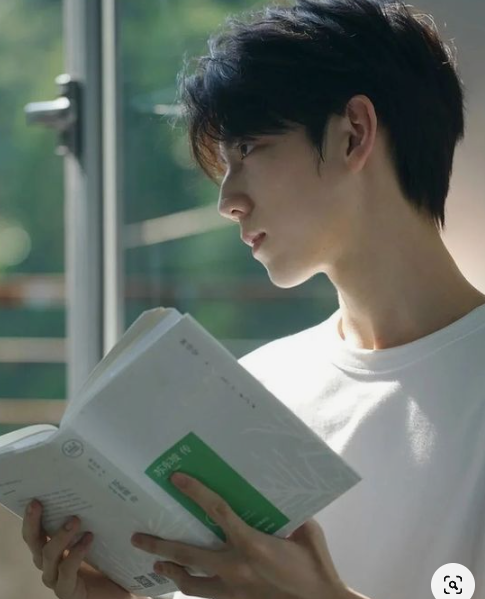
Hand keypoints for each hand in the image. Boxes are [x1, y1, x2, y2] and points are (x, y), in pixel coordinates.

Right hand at [21, 499, 132, 598]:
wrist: (117, 590)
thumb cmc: (106, 562)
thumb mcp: (95, 536)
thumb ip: (90, 520)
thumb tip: (93, 490)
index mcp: (53, 549)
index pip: (35, 532)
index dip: (32, 517)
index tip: (36, 499)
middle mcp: (49, 563)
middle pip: (34, 542)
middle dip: (33, 522)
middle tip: (39, 504)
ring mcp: (55, 578)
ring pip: (47, 555)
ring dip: (60, 536)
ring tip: (75, 520)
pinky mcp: (67, 591)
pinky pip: (66, 571)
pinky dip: (76, 553)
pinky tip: (88, 539)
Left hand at [131, 472, 350, 598]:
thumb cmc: (316, 567)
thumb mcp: (306, 532)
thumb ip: (289, 516)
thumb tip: (280, 501)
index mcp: (252, 543)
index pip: (217, 511)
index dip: (196, 492)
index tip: (177, 479)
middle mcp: (235, 567)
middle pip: (188, 555)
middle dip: (159, 546)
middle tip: (138, 539)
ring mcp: (233, 591)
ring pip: (190, 584)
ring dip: (170, 572)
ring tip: (155, 565)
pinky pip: (207, 596)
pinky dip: (194, 588)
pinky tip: (188, 583)